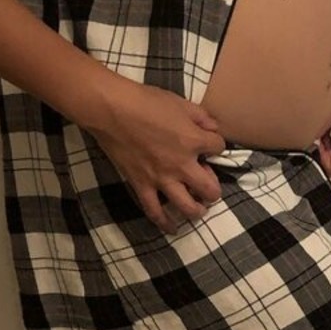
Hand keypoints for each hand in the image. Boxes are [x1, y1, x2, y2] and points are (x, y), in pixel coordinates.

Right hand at [84, 79, 226, 233]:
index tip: (210, 143)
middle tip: (207, 184)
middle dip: (213, 188)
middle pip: (210, 188)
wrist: (111, 110)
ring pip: (188, 207)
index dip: (217, 145)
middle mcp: (182, 165)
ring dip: (197, 210)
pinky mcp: (142, 185)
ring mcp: (162, 179)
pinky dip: (164, 222)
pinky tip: (172, 228)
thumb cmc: (145, 101)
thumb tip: (213, 128)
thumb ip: (201, 116)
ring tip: (198, 208)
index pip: (219, 148)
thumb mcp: (180, 102)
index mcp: (193, 141)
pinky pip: (155, 211)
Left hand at [313, 53, 330, 177]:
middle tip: (306, 135)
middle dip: (316, 152)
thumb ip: (321, 124)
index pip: (329, 168)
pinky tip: (322, 126)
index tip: (303, 146)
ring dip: (320, 144)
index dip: (314, 160)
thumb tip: (301, 140)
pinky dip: (325, 140)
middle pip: (329, 163)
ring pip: (330, 155)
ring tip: (315, 128)